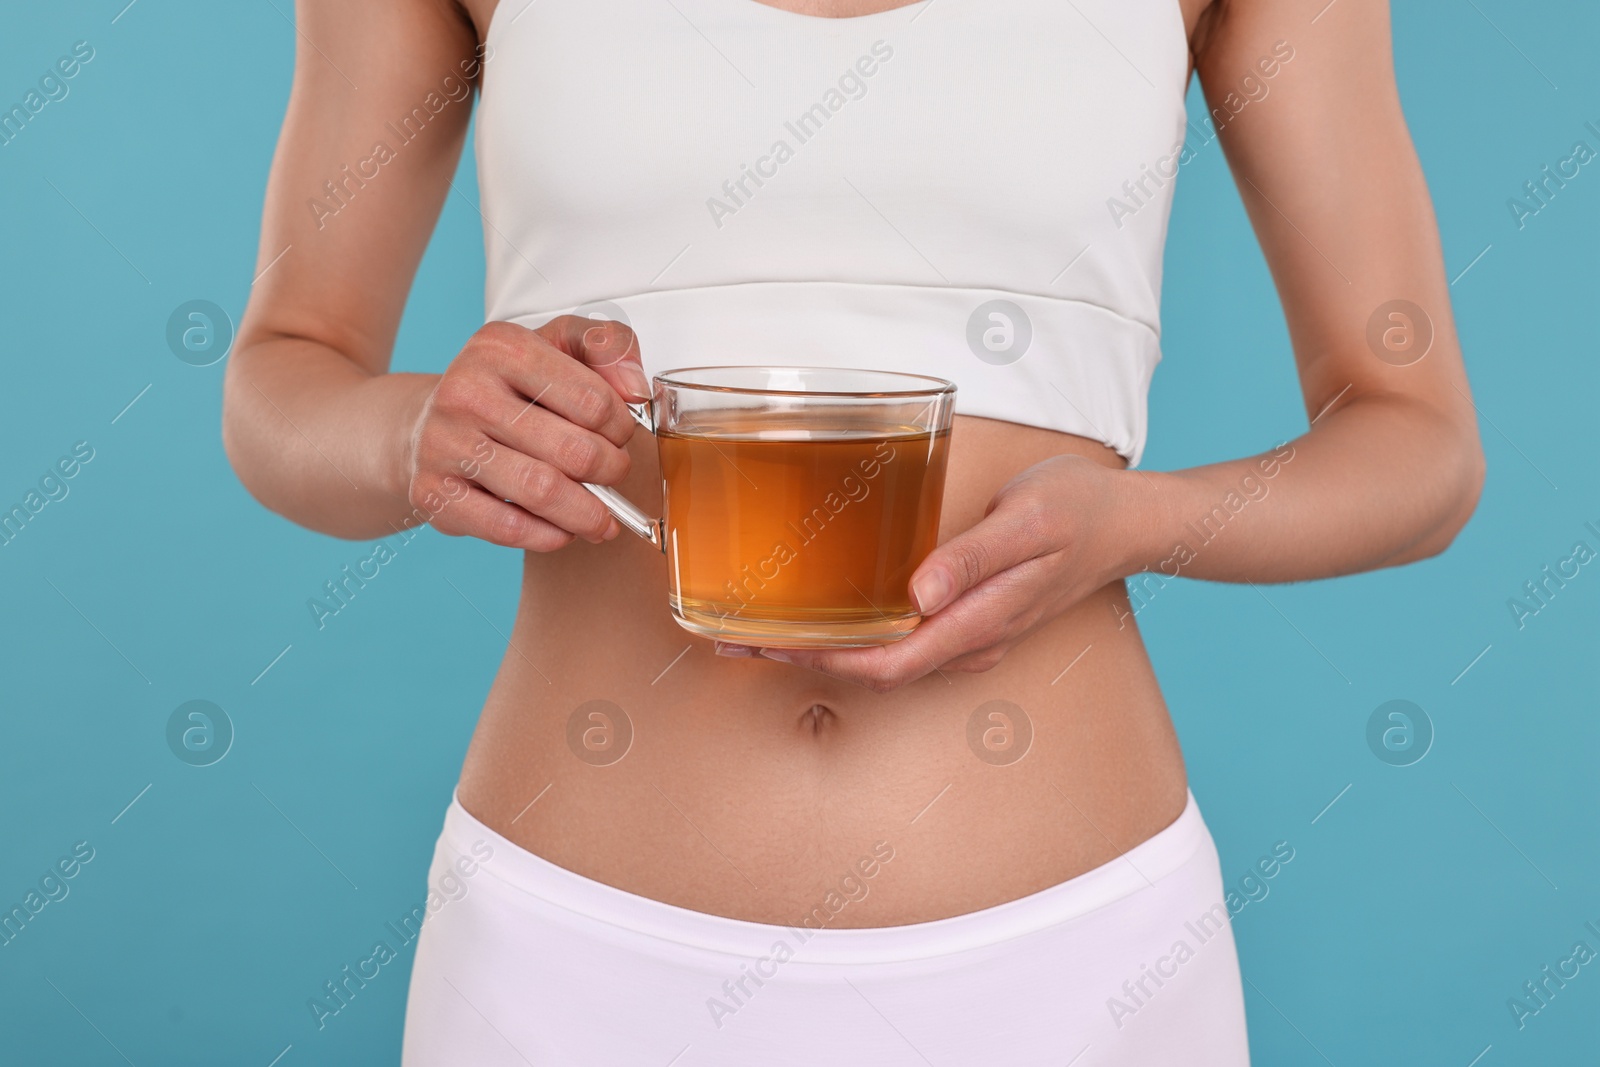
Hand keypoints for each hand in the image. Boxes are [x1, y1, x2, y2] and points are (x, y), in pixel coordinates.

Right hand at [405, 316, 646, 550]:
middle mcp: (467, 392)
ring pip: (544, 492)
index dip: (621, 426)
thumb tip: (636, 389)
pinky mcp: (433, 492)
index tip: (619, 435)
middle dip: (610, 471)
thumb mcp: (554, 345)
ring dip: (588, 514)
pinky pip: (508, 527)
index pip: (592, 400)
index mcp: (502, 348)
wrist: (426, 425)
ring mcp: (445, 444)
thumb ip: (607, 347)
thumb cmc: (503, 389)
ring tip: (603, 519)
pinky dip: (548, 536)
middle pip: (574, 451)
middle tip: (613, 475)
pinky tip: (562, 530)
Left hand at [716, 455, 1150, 691]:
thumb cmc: (1079, 511)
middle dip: (806, 658)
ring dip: (826, 648)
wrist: (1131, 521)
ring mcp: (971, 633)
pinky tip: (829, 608)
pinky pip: (903, 639)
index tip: (768, 642)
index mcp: (980, 623)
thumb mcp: (1029, 521)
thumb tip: (919, 595)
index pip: (886, 663)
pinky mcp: (969, 615)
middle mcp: (970, 640)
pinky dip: (857, 631)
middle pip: (875, 671)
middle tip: (737, 635)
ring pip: (887, 659)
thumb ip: (974, 558)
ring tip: (766, 625)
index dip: (823, 660)